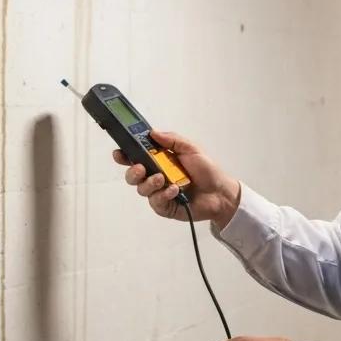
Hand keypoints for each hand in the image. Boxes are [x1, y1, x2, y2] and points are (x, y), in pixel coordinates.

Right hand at [112, 130, 240, 225]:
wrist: (220, 192)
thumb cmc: (207, 170)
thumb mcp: (191, 149)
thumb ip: (172, 140)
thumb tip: (153, 132)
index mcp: (159, 161)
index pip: (136, 157)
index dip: (124, 155)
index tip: (119, 153)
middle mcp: (155, 176)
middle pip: (132, 176)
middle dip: (132, 172)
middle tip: (141, 168)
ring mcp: (159, 192)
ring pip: (141, 190)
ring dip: (149, 183)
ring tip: (162, 179)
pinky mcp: (165, 207)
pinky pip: (156, 202)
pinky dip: (163, 195)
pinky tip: (174, 190)